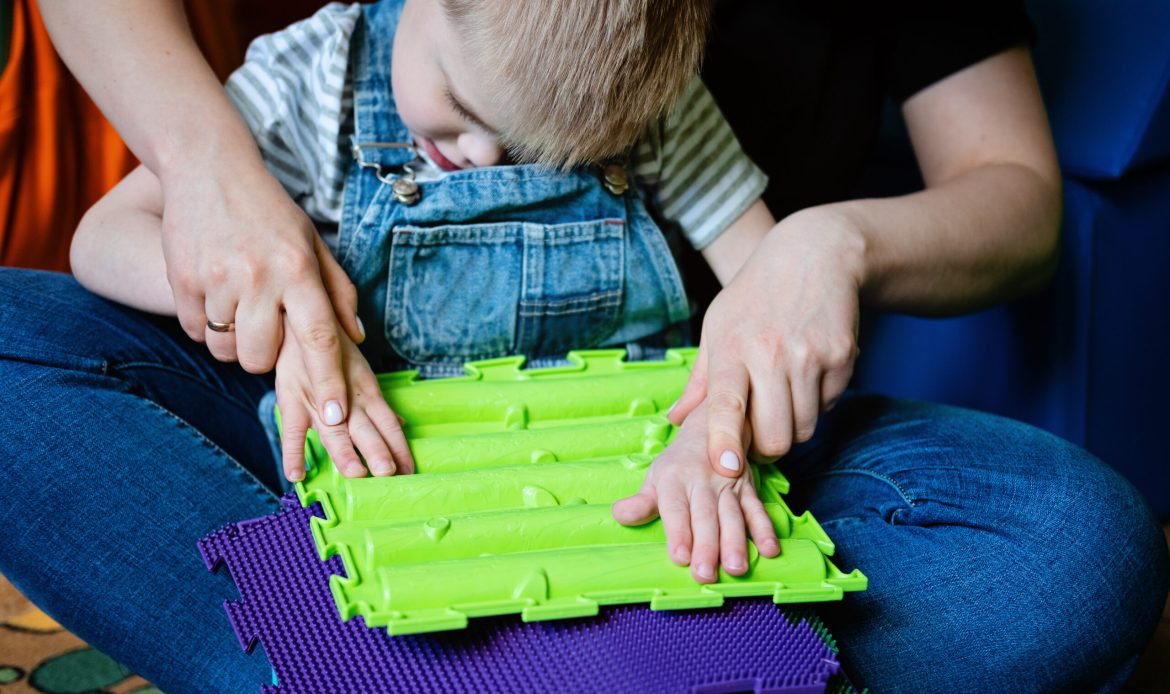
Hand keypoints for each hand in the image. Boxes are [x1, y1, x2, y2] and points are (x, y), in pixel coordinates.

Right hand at [158, 153, 364, 428]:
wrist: (209, 167)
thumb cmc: (270, 212)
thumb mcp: (313, 244)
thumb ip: (338, 292)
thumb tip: (357, 338)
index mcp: (299, 269)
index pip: (320, 337)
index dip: (329, 382)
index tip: (337, 417)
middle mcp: (260, 276)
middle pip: (262, 359)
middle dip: (264, 355)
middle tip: (264, 322)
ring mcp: (218, 279)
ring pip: (227, 352)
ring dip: (234, 341)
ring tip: (238, 303)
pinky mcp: (183, 280)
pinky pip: (195, 334)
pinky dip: (205, 326)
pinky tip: (213, 293)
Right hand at [274, 315, 413, 481]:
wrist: (298, 320)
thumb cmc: (333, 352)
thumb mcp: (360, 374)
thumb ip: (377, 403)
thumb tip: (400, 424)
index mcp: (366, 391)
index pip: (388, 423)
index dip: (399, 447)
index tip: (410, 471)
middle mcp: (346, 397)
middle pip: (365, 427)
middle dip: (377, 450)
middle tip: (389, 472)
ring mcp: (317, 399)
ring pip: (333, 429)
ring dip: (344, 451)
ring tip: (355, 473)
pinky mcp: (290, 399)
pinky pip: (291, 430)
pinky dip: (293, 452)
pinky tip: (297, 475)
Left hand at [612, 402, 779, 582]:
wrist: (713, 426)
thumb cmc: (679, 463)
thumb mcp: (656, 477)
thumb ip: (641, 501)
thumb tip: (619, 515)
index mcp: (675, 480)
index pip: (676, 509)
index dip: (678, 533)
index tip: (680, 558)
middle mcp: (702, 482)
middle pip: (705, 517)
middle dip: (706, 546)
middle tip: (705, 575)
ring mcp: (728, 486)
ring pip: (732, 516)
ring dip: (735, 543)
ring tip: (736, 568)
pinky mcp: (748, 489)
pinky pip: (757, 509)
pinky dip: (765, 530)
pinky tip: (770, 550)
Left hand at [670, 207, 864, 475]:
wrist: (816, 255)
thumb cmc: (756, 295)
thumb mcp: (718, 325)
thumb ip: (700, 379)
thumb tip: (677, 420)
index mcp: (733, 347)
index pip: (727, 403)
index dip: (725, 440)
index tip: (726, 467)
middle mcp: (772, 354)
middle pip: (775, 436)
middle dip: (765, 448)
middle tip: (757, 436)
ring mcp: (811, 357)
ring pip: (804, 429)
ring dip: (792, 427)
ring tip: (781, 397)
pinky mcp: (843, 358)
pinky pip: (828, 408)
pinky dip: (816, 404)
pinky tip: (806, 376)